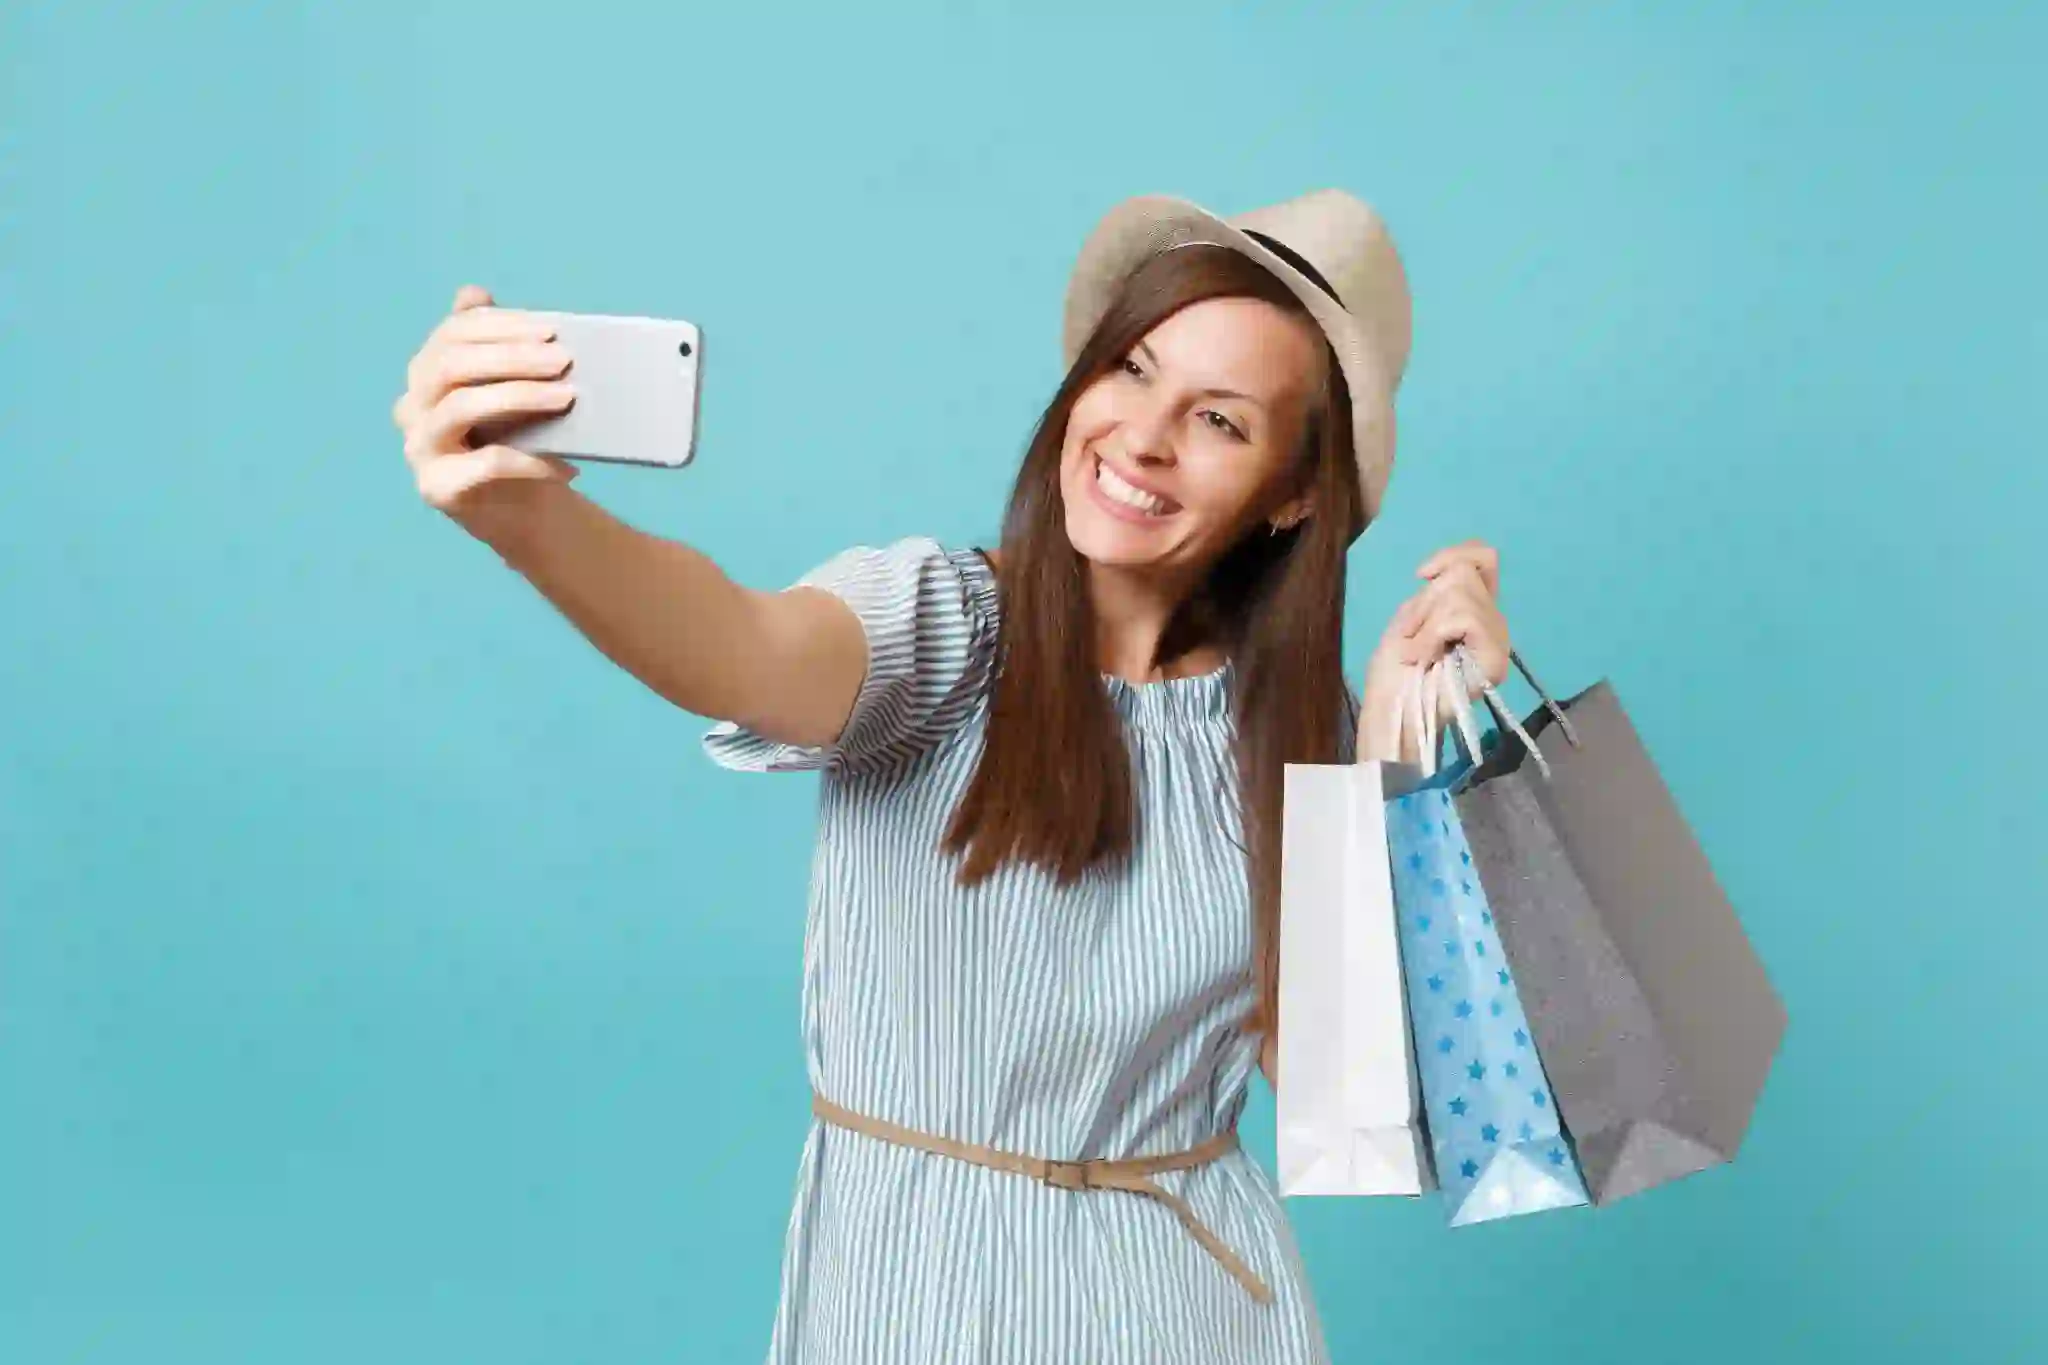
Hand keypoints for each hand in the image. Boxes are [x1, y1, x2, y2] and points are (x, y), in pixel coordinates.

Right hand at [390, 285, 581, 528]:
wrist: (527, 511)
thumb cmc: (521, 439)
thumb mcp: (514, 387)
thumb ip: (499, 345)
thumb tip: (472, 292)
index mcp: (427, 371)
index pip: (452, 333)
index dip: (500, 326)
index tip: (550, 330)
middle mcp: (412, 405)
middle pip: (449, 365)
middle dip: (510, 357)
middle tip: (563, 361)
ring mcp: (419, 448)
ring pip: (460, 407)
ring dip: (519, 396)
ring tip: (567, 398)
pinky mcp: (437, 488)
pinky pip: (483, 465)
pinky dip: (528, 458)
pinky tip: (563, 460)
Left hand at [1359, 540, 1510, 759]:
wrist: (1390, 708)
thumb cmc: (1394, 670)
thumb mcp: (1410, 617)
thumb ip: (1434, 590)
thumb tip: (1446, 570)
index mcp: (1474, 609)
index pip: (1483, 558)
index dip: (1452, 555)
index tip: (1422, 575)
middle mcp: (1492, 620)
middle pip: (1464, 572)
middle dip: (1426, 602)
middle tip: (1414, 637)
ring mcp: (1497, 639)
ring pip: (1461, 592)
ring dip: (1426, 622)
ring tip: (1419, 651)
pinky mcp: (1495, 657)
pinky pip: (1465, 616)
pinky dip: (1434, 633)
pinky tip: (1426, 656)